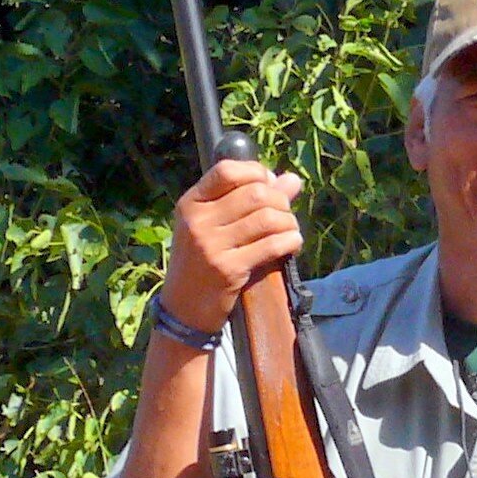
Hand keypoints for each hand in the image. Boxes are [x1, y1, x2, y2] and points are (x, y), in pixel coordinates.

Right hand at [155, 158, 303, 333]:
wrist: (184, 306)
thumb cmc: (202, 261)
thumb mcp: (213, 226)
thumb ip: (249, 199)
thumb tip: (292, 179)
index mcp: (191, 203)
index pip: (226, 171)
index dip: (256, 172)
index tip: (270, 183)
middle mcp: (198, 221)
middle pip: (255, 194)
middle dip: (280, 201)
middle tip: (285, 213)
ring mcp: (212, 245)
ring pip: (267, 218)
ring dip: (289, 222)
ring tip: (290, 229)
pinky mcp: (229, 269)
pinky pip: (272, 245)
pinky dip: (291, 241)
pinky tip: (293, 243)